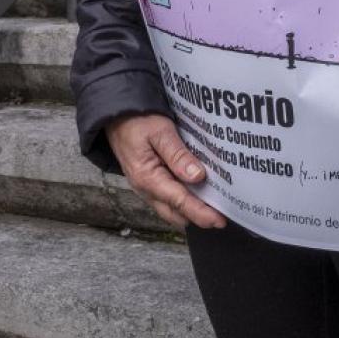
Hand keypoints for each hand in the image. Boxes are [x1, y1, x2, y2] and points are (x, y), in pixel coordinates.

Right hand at [104, 113, 226, 231]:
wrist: (116, 116)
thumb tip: (198, 176)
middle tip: (222, 216)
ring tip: (213, 208)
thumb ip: (178, 155)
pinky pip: (167, 201)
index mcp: (148, 178)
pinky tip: (196, 195)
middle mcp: (145, 189)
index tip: (220, 221)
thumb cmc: (137, 121)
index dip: (201, 213)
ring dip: (190, 212)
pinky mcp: (149, 184)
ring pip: (171, 211)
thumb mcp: (160, 131)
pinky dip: (182, 203)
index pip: (179, 202)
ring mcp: (145, 188)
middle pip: (176, 214)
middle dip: (198, 217)